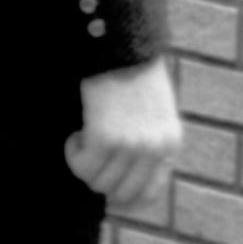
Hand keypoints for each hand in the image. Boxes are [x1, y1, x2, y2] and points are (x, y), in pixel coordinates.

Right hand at [66, 58, 181, 210]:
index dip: (125, 198)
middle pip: (120, 193)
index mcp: (170, 143)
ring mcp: (130, 145)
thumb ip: (148, 146)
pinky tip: (75, 133)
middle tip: (90, 159)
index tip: (107, 190)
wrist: (122, 45)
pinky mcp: (105, 137)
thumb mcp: (154, 114)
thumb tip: (121, 187)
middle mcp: (154, 149)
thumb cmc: (134, 75)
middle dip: (100, 181)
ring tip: (83, 136)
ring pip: (97, 181)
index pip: (150, 193)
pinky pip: (81, 166)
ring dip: (84, 163)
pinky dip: (73, 153)